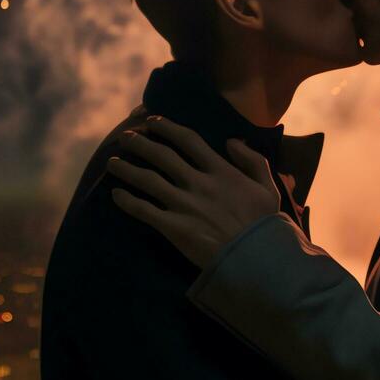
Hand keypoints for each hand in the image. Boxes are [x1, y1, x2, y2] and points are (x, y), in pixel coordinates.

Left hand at [105, 117, 281, 269]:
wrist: (256, 259)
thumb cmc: (264, 225)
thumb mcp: (268, 187)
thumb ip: (252, 160)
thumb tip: (231, 141)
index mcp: (221, 171)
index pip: (189, 140)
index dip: (168, 127)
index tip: (152, 121)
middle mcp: (199, 183)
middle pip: (163, 156)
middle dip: (141, 143)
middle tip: (125, 137)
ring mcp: (184, 205)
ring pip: (148, 180)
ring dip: (127, 169)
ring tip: (111, 162)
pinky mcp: (174, 228)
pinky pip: (144, 211)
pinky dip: (128, 202)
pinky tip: (115, 195)